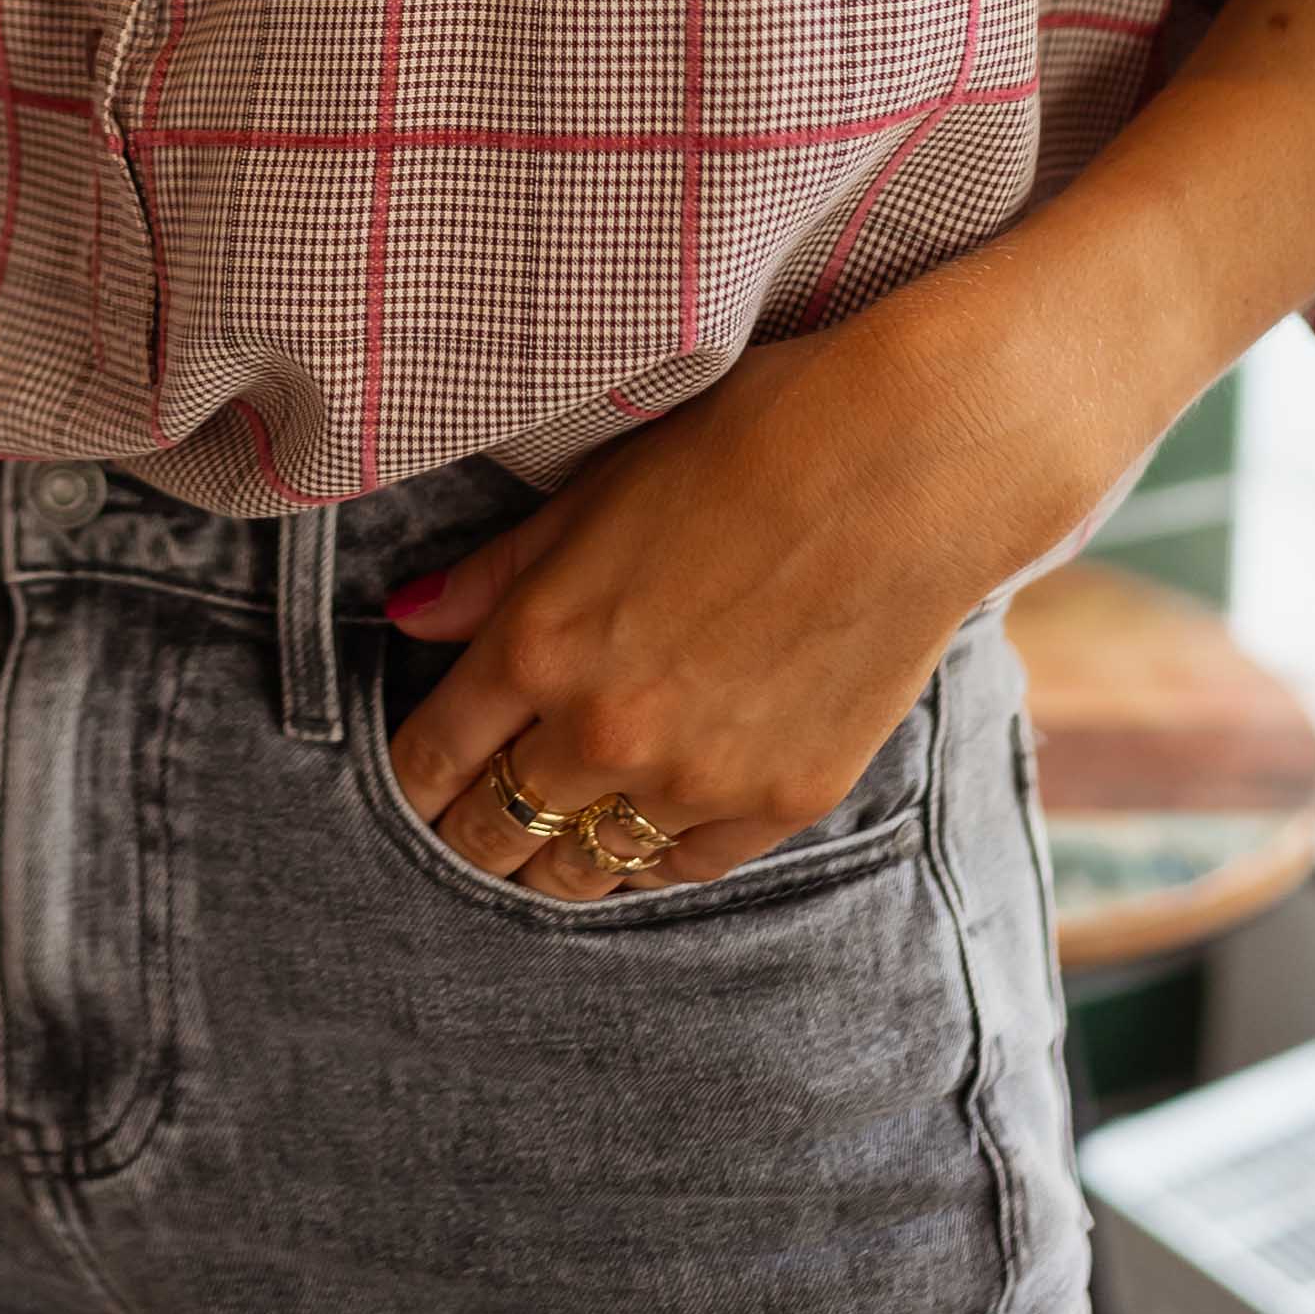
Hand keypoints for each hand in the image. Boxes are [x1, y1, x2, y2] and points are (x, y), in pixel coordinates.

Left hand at [382, 292, 1114, 901]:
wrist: (907, 463)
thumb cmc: (747, 443)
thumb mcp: (598, 490)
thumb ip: (498, 571)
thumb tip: (407, 617)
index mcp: (538, 645)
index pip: (426, 762)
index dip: (408, 781)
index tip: (414, 782)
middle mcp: (602, 730)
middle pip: (491, 833)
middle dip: (466, 830)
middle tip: (469, 820)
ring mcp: (693, 779)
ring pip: (584, 870)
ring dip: (554, 855)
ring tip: (552, 835)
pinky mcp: (779, 803)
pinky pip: (683, 868)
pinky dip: (652, 852)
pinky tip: (645, 825)